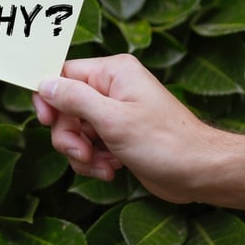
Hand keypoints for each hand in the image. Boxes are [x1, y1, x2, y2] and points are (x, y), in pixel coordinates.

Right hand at [32, 54, 230, 203]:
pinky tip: (111, 170)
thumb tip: (44, 83)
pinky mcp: (119, 135)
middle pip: (65, 106)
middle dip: (69, 135)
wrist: (200, 172)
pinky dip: (94, 160)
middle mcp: (113, 88)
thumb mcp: (113, 120)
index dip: (49, 97)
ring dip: (81, 153)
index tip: (46, 121)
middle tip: (82, 153)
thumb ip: (74, 99)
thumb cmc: (165, 143)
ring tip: (103, 166)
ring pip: (75, 129)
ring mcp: (116, 112)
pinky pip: (90, 144)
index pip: (63, 74)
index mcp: (113, 72)